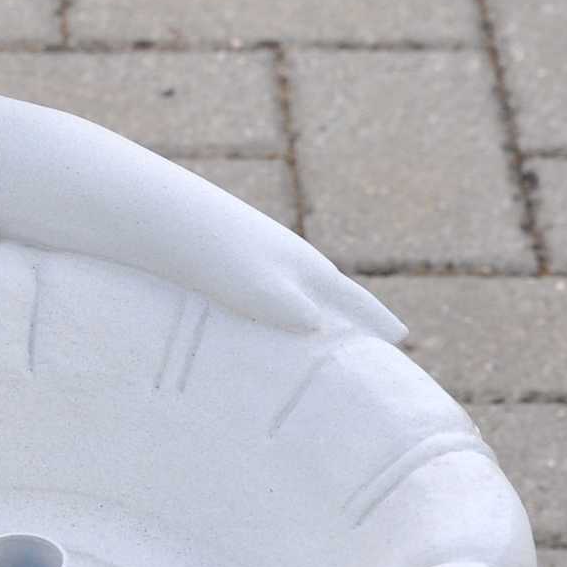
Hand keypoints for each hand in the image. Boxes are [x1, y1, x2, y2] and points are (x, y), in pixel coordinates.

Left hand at [170, 191, 405, 342]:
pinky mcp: (226, 266)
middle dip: (347, 322)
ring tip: (314, 344)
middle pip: (328, 297)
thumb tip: (315, 326)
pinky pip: (260, 297)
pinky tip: (257, 326)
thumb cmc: (218, 256)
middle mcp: (289, 262)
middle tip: (364, 349)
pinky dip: (271, 315)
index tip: (401, 338)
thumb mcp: (263, 291)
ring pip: (293, 296)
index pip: (355, 302)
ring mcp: (259, 260)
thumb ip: (293, 311)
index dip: (376, 322)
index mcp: (309, 270)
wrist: (164, 217)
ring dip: (307, 320)